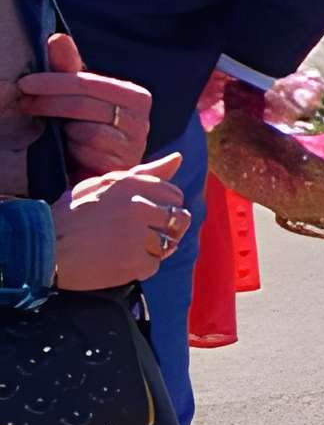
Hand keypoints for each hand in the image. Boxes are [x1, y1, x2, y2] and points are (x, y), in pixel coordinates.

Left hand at [21, 34, 149, 176]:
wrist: (102, 169)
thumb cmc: (89, 127)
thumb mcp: (78, 96)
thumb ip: (68, 68)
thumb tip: (57, 37)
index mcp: (134, 95)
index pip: (88, 82)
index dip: (53, 81)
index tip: (25, 83)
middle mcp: (141, 118)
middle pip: (84, 103)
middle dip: (48, 103)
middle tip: (24, 103)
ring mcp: (135, 143)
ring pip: (85, 129)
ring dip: (63, 130)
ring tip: (56, 130)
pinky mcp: (124, 164)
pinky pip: (88, 152)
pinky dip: (75, 149)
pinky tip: (74, 150)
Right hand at [53, 151, 187, 286]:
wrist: (43, 247)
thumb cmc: (72, 215)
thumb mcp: (103, 184)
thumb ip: (144, 173)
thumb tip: (177, 158)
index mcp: (131, 185)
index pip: (174, 195)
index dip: (165, 207)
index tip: (147, 215)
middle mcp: (139, 206)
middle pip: (179, 219)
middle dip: (165, 228)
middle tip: (137, 234)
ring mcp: (139, 235)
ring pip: (168, 243)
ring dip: (151, 248)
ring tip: (123, 246)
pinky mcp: (136, 262)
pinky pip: (154, 264)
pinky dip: (140, 266)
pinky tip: (118, 260)